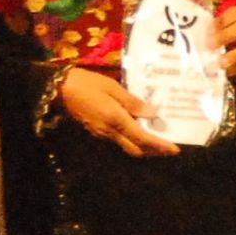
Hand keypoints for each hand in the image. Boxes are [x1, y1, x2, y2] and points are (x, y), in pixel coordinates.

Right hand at [59, 67, 179, 156]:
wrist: (61, 89)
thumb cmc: (87, 83)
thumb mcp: (113, 87)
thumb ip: (132, 102)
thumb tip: (152, 113)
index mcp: (116, 120)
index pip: (142, 138)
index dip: (160, 145)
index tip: (174, 149)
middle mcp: (110, 132)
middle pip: (136, 149)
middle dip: (154, 151)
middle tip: (169, 147)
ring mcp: (102, 134)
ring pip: (127, 146)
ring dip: (144, 147)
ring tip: (158, 139)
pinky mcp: (97, 131)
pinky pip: (119, 140)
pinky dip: (132, 139)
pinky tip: (138, 129)